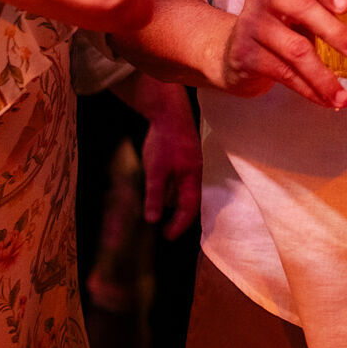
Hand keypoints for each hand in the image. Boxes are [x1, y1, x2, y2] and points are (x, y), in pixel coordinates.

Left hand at [139, 86, 202, 239]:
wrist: (168, 111)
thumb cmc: (164, 141)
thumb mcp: (156, 171)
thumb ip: (155, 195)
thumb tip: (152, 219)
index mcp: (191, 177)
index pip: (189, 208)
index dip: (179, 225)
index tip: (168, 236)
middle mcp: (193, 172)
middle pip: (189, 200)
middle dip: (178, 216)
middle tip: (165, 229)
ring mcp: (189, 162)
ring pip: (184, 189)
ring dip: (173, 202)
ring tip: (161, 212)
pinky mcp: (182, 155)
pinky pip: (179, 178)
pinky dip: (170, 189)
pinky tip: (160, 189)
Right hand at [219, 0, 346, 108]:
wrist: (231, 53)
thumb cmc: (276, 28)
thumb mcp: (293, 12)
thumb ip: (321, 13)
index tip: (346, 6)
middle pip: (301, 8)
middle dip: (334, 31)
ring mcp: (251, 25)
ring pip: (294, 49)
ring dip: (323, 76)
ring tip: (343, 97)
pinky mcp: (244, 55)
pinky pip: (283, 73)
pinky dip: (308, 89)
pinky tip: (325, 100)